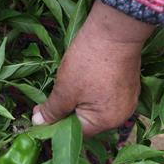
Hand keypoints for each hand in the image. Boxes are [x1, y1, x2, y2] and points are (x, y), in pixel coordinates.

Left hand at [32, 0, 154, 136]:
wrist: (114, 30)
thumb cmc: (88, 62)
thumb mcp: (64, 90)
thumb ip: (52, 111)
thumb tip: (38, 124)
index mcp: (106, 121)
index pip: (75, 133)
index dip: (54, 126)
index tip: (40, 117)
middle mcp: (120, 116)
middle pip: (85, 122)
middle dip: (65, 113)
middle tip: (47, 102)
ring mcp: (126, 100)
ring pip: (93, 109)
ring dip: (75, 103)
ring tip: (63, 89)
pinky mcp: (126, 87)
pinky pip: (102, 98)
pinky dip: (88, 94)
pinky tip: (79, 82)